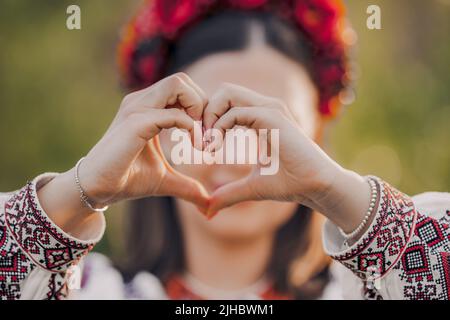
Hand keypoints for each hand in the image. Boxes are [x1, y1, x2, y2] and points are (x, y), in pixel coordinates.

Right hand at [77, 73, 209, 210]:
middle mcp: (141, 102)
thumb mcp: (166, 180)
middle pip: (182, 80)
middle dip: (202, 103)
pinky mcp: (135, 123)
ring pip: (177, 85)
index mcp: (148, 107)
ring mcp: (136, 109)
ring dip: (198, 108)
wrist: (98, 188)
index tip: (207, 136)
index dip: (200, 108)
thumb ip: (188, 186)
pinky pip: (172, 114)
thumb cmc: (128, 179)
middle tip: (207, 133)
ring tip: (201, 136)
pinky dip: (190, 126)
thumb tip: (207, 204)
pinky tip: (194, 146)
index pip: (182, 89)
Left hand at [203, 83, 370, 232]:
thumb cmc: (289, 184)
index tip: (204, 146)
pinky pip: (235, 112)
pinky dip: (219, 127)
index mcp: (260, 118)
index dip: (209, 119)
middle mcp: (264, 108)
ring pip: (226, 92)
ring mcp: (269, 109)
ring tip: (208, 143)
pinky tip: (217, 149)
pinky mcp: (272, 117)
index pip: (226, 102)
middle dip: (205, 112)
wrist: (315, 187)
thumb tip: (208, 212)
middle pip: (223, 91)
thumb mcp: (250, 188)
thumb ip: (227, 194)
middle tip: (201, 141)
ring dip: (210, 115)